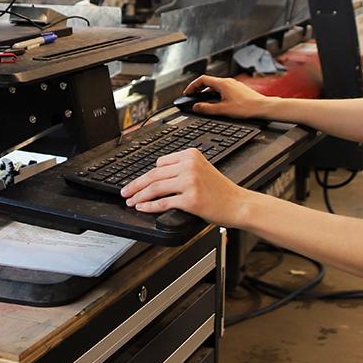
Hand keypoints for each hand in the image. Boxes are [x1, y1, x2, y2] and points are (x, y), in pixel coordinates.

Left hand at [122, 148, 248, 226]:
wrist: (238, 203)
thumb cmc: (221, 190)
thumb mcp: (202, 169)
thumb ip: (182, 168)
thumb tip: (156, 176)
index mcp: (191, 155)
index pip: (159, 163)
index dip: (146, 175)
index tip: (136, 182)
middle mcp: (189, 166)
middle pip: (154, 175)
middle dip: (135, 185)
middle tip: (124, 191)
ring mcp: (190, 182)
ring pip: (155, 188)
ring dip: (139, 196)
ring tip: (130, 201)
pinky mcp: (191, 199)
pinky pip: (164, 203)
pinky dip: (149, 206)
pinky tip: (142, 208)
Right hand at [183, 75, 273, 118]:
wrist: (263, 107)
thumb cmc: (247, 107)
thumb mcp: (223, 110)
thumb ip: (207, 108)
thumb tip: (196, 107)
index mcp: (222, 84)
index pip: (202, 80)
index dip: (192, 86)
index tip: (187, 93)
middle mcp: (228, 82)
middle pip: (209, 82)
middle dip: (199, 89)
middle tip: (193, 97)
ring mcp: (234, 85)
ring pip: (216, 86)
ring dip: (207, 92)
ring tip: (203, 101)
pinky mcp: (238, 90)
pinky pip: (223, 89)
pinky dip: (216, 94)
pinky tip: (217, 103)